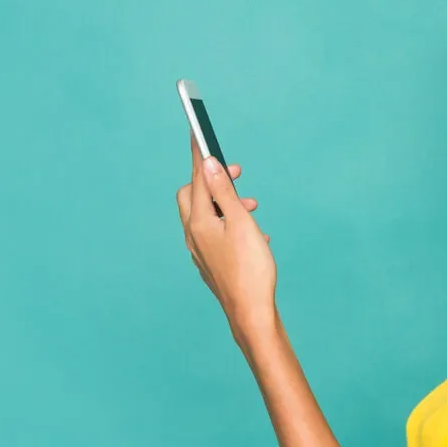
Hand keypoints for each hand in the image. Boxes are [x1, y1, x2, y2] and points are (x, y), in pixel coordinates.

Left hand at [176, 135, 276, 338]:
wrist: (251, 314)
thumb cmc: (250, 270)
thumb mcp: (241, 223)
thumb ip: (224, 192)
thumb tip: (209, 163)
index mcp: (198, 222)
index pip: (196, 178)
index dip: (201, 154)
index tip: (199, 133)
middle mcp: (193, 235)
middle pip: (192, 196)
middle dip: (213, 181)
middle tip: (236, 174)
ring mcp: (200, 251)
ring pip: (206, 216)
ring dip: (226, 204)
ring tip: (252, 207)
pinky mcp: (210, 264)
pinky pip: (214, 234)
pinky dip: (230, 225)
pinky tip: (253, 235)